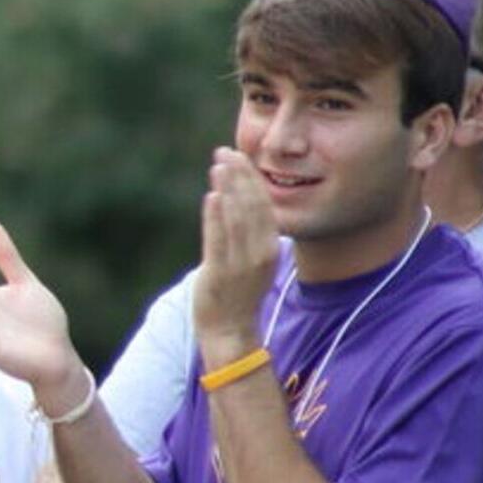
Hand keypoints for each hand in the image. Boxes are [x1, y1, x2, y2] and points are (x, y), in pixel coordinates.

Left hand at [192, 149, 281, 349]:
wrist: (229, 330)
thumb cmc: (237, 291)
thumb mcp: (251, 258)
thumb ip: (246, 231)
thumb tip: (236, 198)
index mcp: (270, 249)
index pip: (264, 206)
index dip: (252, 180)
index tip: (240, 156)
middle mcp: (260, 255)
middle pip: (252, 207)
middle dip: (240, 177)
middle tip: (226, 152)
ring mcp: (240, 265)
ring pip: (236, 220)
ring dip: (228, 189)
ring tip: (219, 165)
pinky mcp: (218, 275)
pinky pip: (218, 241)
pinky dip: (216, 217)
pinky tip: (212, 196)